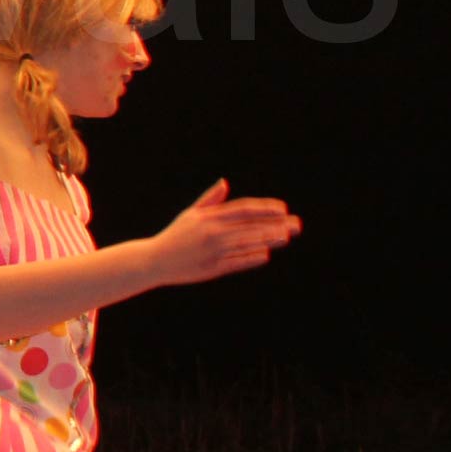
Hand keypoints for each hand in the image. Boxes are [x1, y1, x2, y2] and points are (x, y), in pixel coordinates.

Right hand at [142, 180, 299, 287]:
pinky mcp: (212, 268)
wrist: (154, 261)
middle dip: (276, 224)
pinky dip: (252, 257)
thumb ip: (210, 200)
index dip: (265, 208)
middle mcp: (212, 233)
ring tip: (286, 236)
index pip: (243, 209)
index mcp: (208, 217)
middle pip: (251, 226)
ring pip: (248, 243)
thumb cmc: (175, 236)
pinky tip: (265, 254)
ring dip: (269, 240)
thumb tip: (225, 183)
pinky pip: (238, 262)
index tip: (283, 208)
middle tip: (296, 224)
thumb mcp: (190, 215)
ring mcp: (213, 251)